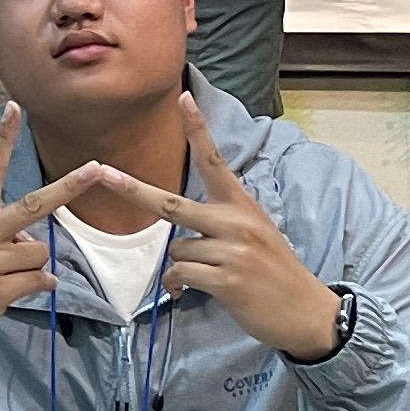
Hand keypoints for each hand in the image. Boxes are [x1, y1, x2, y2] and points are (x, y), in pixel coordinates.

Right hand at [0, 109, 105, 388]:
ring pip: (39, 252)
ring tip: (7, 276)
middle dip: (68, 187)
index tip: (14, 108)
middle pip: (33, 205)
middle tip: (96, 169)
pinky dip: (37, 286)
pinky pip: (38, 281)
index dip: (3, 139)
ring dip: (32, 266)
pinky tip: (14, 292)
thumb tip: (33, 241)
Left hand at [149, 97, 340, 357]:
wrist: (307, 311)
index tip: (182, 99)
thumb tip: (182, 237)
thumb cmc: (275, 272)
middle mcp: (236, 222)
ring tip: (201, 277)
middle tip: (103, 173)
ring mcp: (232, 251)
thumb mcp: (256, 234)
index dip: (197, 130)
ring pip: (177, 248)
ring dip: (180, 264)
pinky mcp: (227, 280)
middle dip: (133, 189)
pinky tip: (185, 292)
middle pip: (172, 204)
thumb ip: (222, 224)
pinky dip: (176, 285)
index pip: (214, 161)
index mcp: (242, 206)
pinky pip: (182, 274)